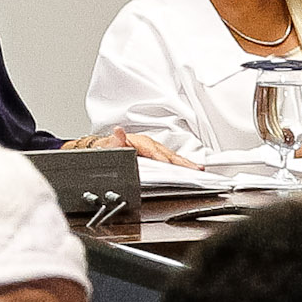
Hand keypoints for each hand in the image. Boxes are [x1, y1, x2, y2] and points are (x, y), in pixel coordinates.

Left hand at [73, 128, 196, 168]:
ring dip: (184, 163)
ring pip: (171, 156)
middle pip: (167, 153)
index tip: (170, 165)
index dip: (163, 158)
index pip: (154, 151)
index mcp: (139, 141)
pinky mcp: (156, 156)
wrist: (104, 151)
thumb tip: (118, 132)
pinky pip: (170, 160)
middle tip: (194, 168)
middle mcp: (148, 145)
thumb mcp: (108, 147)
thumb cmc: (108, 149)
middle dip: (181, 161)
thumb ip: (114, 143)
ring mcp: (154, 150)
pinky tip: (189, 169)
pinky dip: (181, 164)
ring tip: (197, 169)